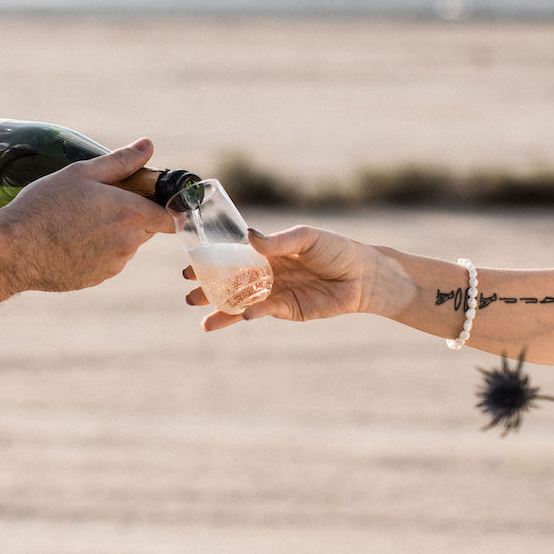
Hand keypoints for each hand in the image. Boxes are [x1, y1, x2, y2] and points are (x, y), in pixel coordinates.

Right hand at [0, 138, 174, 292]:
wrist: (14, 250)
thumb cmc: (45, 206)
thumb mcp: (82, 173)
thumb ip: (121, 161)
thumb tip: (147, 146)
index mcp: (131, 214)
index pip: (170, 217)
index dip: (165, 207)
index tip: (150, 199)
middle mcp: (128, 243)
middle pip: (145, 228)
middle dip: (130, 215)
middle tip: (99, 202)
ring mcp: (113, 265)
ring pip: (124, 245)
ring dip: (111, 233)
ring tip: (76, 221)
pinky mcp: (97, 279)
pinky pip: (106, 261)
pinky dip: (95, 251)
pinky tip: (69, 240)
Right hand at [186, 225, 379, 330]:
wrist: (364, 276)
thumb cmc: (337, 250)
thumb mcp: (307, 238)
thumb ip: (279, 241)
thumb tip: (250, 238)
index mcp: (268, 251)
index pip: (233, 255)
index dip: (211, 260)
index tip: (190, 265)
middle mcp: (267, 272)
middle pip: (231, 281)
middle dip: (209, 288)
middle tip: (189, 293)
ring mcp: (276, 292)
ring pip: (242, 301)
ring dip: (222, 308)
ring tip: (201, 316)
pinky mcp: (288, 309)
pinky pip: (264, 311)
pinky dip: (250, 313)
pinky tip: (240, 314)